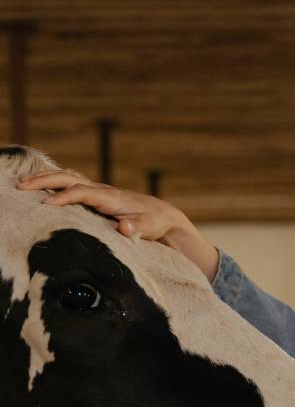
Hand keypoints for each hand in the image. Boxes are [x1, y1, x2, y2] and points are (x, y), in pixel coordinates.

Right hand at [17, 170, 219, 280]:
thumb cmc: (153, 223)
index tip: (46, 206)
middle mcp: (100, 189)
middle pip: (68, 178)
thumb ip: (135, 229)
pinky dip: (52, 181)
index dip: (64, 198)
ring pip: (66, 177)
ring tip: (22, 183)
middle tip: (21, 186)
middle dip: (44, 181)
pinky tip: (38, 185)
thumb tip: (123, 228)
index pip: (81, 192)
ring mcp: (96, 190)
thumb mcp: (147, 228)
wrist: (160, 214)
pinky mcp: (94, 194)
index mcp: (109, 197)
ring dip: (44, 178)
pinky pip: (69, 183)